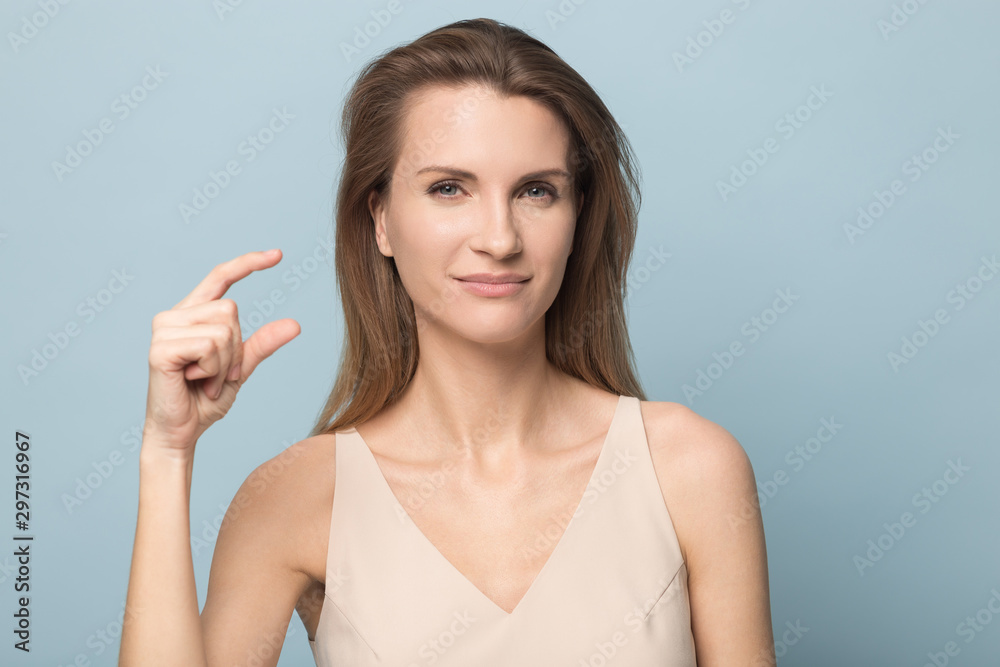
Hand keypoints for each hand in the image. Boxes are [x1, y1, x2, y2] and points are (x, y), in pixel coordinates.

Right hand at [142, 249, 299, 454]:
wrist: (182, 432)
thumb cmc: (204, 401)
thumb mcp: (241, 369)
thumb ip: (262, 344)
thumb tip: (295, 324)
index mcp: (192, 314)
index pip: (220, 277)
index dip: (248, 263)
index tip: (278, 255)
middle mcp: (174, 315)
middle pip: (231, 309)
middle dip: (236, 349)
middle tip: (216, 376)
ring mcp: (164, 329)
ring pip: (224, 329)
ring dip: (225, 364)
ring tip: (204, 380)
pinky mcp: (160, 348)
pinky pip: (210, 346)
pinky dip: (214, 370)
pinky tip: (193, 382)